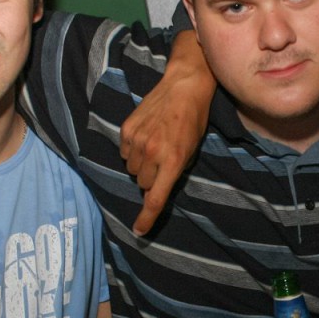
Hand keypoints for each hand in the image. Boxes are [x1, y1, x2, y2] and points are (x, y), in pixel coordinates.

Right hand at [119, 30, 212, 235]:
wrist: (183, 87)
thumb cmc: (193, 121)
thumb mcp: (192, 150)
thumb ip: (175, 171)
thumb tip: (157, 188)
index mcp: (173, 162)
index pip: (155, 198)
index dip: (146, 218)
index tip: (139, 231)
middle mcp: (153, 153)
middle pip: (142, 184)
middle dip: (150, 178)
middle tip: (162, 161)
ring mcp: (138, 141)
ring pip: (132, 169)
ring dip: (141, 164)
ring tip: (154, 145)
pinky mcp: (127, 130)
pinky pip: (124, 153)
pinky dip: (132, 150)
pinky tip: (145, 135)